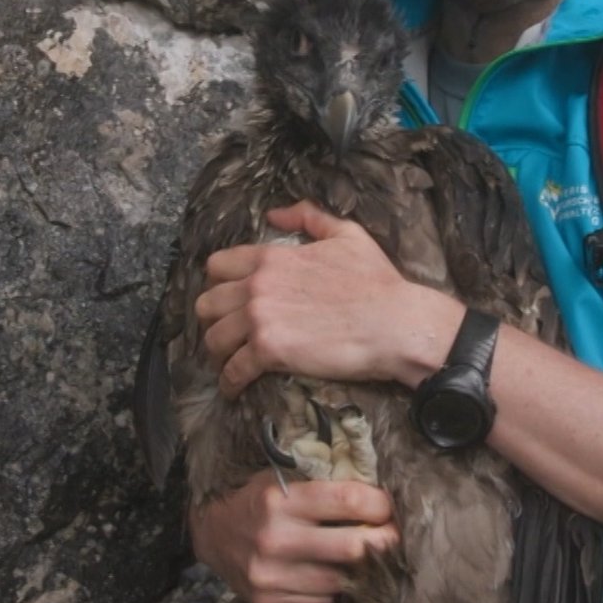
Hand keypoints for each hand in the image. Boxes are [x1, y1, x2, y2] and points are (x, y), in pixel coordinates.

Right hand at [190, 470, 399, 602]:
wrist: (211, 532)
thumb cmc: (258, 499)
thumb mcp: (283, 477)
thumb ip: (324, 483)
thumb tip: (378, 492)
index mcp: (281, 498)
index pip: (349, 501)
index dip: (380, 505)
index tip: (389, 507)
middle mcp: (275, 538)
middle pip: (353, 548)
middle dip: (384, 542)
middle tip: (393, 536)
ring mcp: (270, 574)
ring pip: (340, 581)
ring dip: (358, 570)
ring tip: (362, 556)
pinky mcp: (267, 600)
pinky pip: (321, 602)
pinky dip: (332, 589)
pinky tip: (328, 573)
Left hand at [196, 202, 456, 396]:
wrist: (394, 322)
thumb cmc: (376, 281)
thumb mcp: (346, 234)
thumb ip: (308, 217)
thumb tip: (275, 213)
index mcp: (271, 258)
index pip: (218, 266)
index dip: (218, 283)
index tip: (227, 297)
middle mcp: (257, 286)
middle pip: (207, 303)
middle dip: (213, 318)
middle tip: (227, 331)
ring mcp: (260, 319)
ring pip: (213, 338)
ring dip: (218, 352)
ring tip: (228, 361)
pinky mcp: (269, 352)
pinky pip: (233, 370)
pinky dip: (230, 382)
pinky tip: (233, 388)